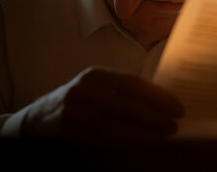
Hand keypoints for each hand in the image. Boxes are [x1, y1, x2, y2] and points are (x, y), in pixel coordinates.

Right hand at [21, 66, 183, 144]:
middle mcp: (86, 90)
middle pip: (130, 105)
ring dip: (147, 133)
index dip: (159, 96)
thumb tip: (162, 100)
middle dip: (157, 117)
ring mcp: (78, 113)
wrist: (39, 118)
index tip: (178, 106)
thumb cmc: (79, 99)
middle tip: (175, 124)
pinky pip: (109, 140)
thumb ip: (123, 91)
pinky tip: (145, 142)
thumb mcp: (98, 86)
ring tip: (165, 135)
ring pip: (121, 126)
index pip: (134, 83)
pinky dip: (131, 141)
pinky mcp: (74, 134)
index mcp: (97, 75)